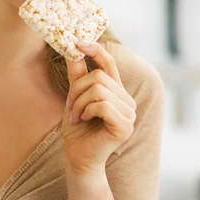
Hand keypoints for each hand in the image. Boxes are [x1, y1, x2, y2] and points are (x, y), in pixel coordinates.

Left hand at [62, 42, 136, 174]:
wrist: (78, 158)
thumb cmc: (77, 129)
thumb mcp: (74, 97)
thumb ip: (77, 76)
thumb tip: (73, 50)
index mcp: (116, 91)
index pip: (109, 63)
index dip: (96, 50)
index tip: (79, 42)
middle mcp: (126, 100)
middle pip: (99, 77)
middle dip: (77, 90)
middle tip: (70, 106)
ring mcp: (129, 114)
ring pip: (99, 90)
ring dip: (79, 103)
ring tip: (75, 116)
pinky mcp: (125, 126)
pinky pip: (102, 105)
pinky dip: (86, 111)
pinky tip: (83, 121)